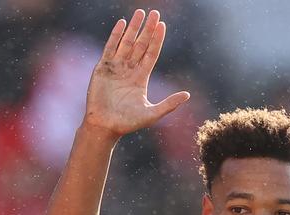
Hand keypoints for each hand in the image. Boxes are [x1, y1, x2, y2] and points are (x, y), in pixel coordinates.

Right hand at [84, 8, 189, 137]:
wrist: (105, 126)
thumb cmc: (127, 123)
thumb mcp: (152, 114)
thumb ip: (169, 104)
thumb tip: (187, 95)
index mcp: (141, 78)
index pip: (151, 54)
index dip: (156, 40)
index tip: (162, 25)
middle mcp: (129, 70)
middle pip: (140, 45)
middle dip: (147, 29)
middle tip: (154, 13)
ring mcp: (115, 67)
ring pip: (126, 43)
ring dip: (133, 28)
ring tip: (140, 13)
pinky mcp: (102, 68)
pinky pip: (110, 48)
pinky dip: (115, 35)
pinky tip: (122, 23)